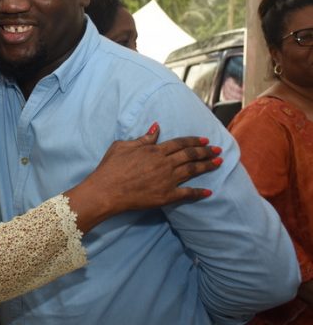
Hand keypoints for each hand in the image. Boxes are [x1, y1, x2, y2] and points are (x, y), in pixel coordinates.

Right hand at [66, 123, 221, 231]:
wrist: (106, 190)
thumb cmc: (110, 167)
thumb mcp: (123, 146)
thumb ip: (143, 138)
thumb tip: (156, 127)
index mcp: (154, 150)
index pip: (179, 143)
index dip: (193, 140)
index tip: (205, 139)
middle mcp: (164, 163)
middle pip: (189, 155)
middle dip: (206, 151)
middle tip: (218, 150)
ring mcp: (167, 180)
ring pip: (192, 171)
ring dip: (206, 166)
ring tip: (218, 163)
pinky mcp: (166, 196)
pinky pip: (186, 193)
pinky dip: (198, 192)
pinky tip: (208, 191)